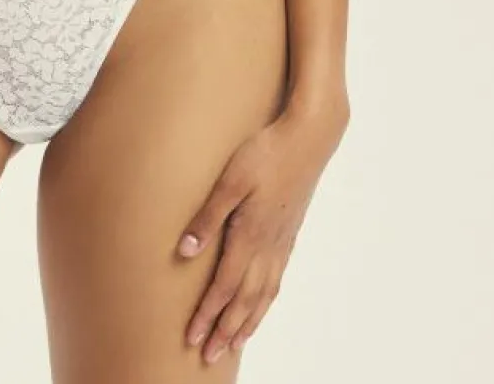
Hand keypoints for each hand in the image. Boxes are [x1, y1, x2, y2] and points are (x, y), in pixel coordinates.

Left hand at [176, 103, 346, 363]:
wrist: (309, 138)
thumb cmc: (265, 152)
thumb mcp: (230, 179)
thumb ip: (208, 216)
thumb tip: (184, 252)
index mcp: (250, 235)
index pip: (224, 287)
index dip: (207, 315)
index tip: (192, 338)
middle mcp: (268, 246)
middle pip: (244, 300)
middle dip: (224, 330)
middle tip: (208, 356)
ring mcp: (282, 241)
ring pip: (263, 294)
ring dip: (247, 322)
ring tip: (233, 343)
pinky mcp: (289, 232)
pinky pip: (277, 279)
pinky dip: (266, 301)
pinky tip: (261, 304)